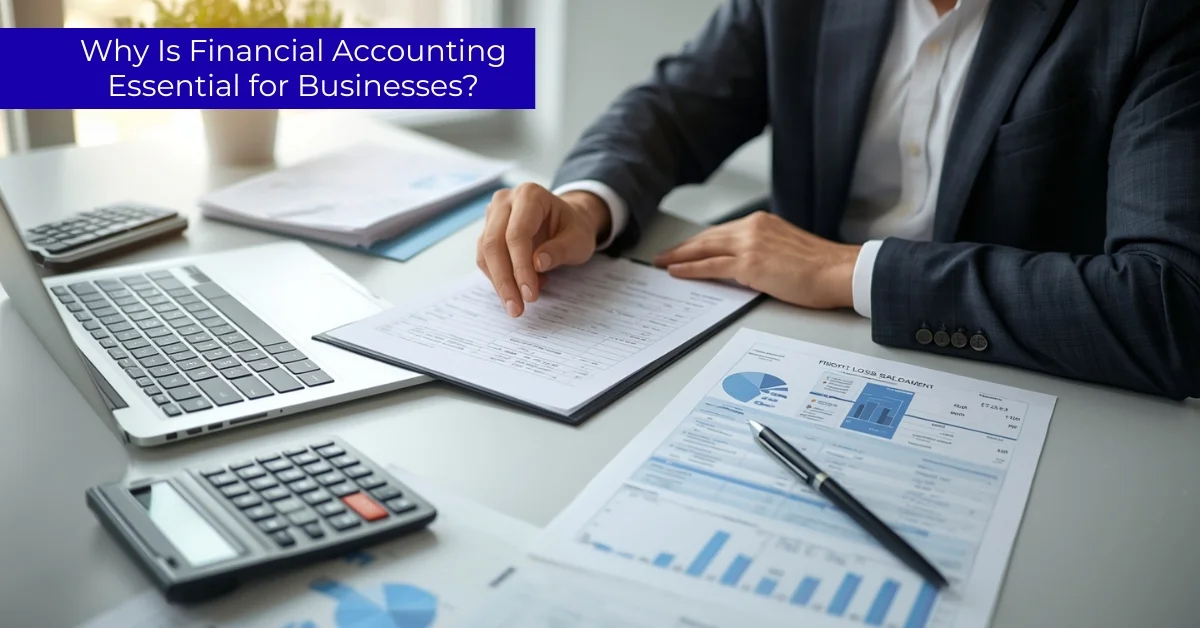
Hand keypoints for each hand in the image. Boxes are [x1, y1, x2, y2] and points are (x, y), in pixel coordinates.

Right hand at [477, 183, 611, 316]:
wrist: (565, 222)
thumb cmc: (573, 228)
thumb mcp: (579, 240)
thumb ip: (560, 250)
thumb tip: (537, 265)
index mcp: (530, 195)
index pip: (516, 234)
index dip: (520, 267)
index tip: (529, 294)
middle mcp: (506, 201)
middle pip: (493, 243)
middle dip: (504, 280)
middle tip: (516, 308)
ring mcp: (493, 215)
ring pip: (485, 253)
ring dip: (499, 283)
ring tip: (518, 305)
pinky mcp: (487, 231)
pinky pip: (485, 259)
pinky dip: (499, 279)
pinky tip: (518, 289)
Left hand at [653, 211, 860, 309]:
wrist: (839, 271)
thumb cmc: (822, 267)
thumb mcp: (787, 249)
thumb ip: (764, 250)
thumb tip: (747, 265)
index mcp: (763, 222)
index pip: (722, 232)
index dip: (700, 241)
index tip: (686, 248)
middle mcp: (753, 227)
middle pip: (708, 237)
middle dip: (683, 247)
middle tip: (664, 255)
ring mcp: (750, 244)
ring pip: (704, 249)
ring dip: (679, 257)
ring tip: (663, 264)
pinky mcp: (749, 264)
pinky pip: (711, 267)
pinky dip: (690, 269)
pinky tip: (676, 272)